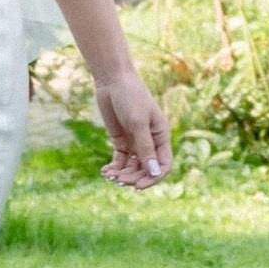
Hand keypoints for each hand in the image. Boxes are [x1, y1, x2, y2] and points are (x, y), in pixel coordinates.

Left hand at [95, 69, 171, 187]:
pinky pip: (120, 160)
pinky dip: (114, 168)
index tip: (138, 186)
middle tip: (119, 181)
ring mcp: (135, 142)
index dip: (153, 178)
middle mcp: (150, 142)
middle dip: (133, 177)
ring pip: (132, 167)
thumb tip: (153, 173)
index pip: (163, 165)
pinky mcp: (121, 140)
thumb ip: (145, 148)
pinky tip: (105, 172)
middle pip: (146, 169)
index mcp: (161, 137)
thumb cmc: (131, 97)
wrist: (112, 81)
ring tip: (110, 176)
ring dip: (122, 174)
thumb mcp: (138, 122)